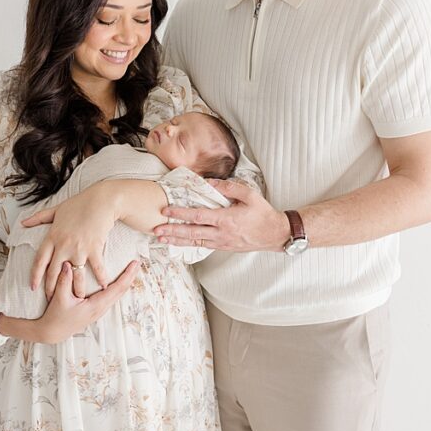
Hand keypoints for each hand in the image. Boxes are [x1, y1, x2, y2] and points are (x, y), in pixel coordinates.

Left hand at [19, 183, 117, 298]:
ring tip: (77, 299)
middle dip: (52, 288)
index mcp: (52, 236)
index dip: (35, 275)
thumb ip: (39, 218)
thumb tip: (23, 223)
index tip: (33, 288)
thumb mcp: (56, 209)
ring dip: (76, 289)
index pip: (40, 260)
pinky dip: (100, 278)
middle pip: (54, 272)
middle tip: (53, 300)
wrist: (101, 200)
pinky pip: (96, 268)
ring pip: (74, 275)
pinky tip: (103, 286)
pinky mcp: (94, 248)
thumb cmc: (79, 203)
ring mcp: (79, 248)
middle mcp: (63, 245)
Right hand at [35, 261, 139, 343]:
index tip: (135, 263)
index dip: (127, 275)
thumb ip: (65, 281)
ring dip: (126, 281)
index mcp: (95, 305)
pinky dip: (118, 286)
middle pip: (121, 291)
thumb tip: (68, 264)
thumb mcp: (59, 298)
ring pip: (118, 295)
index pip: (117, 288)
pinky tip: (119, 280)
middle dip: (130, 276)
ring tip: (131, 269)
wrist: (53, 332)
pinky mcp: (96, 310)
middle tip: (137, 262)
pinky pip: (112, 297)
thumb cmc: (56, 316)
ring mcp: (100, 311)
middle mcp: (101, 309)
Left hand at [153, 178, 290, 251]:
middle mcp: (221, 233)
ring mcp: (221, 242)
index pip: (198, 216)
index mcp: (226, 219)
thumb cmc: (263, 214)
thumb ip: (229, 188)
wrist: (275, 234)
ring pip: (194, 241)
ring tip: (161, 239)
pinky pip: (202, 245)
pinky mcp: (223, 247)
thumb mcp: (249, 195)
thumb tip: (209, 183)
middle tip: (155, 229)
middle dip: (172, 231)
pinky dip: (188, 244)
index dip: (180, 213)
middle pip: (191, 232)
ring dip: (176, 240)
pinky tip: (179, 242)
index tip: (166, 210)